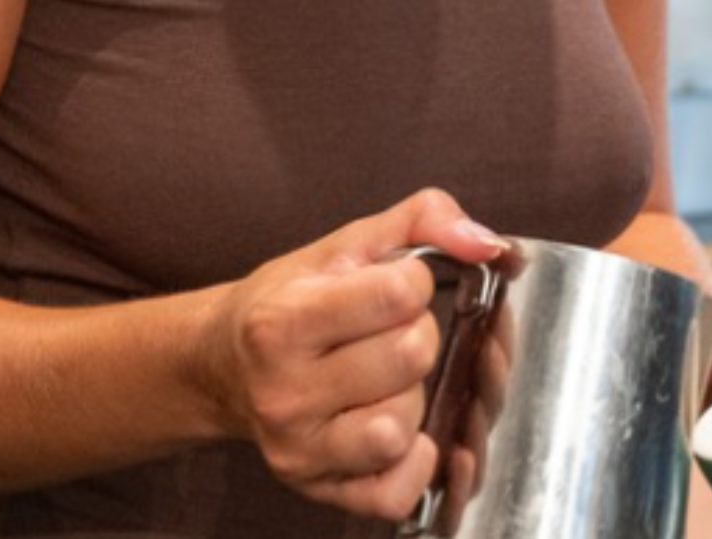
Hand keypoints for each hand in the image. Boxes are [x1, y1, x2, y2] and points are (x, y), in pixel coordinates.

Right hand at [205, 188, 504, 522]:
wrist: (225, 365)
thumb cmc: (287, 301)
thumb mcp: (343, 244)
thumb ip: (422, 219)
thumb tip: (486, 243)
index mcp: (282, 322)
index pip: (397, 294)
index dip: (413, 281)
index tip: (396, 283)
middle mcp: (283, 392)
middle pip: (408, 358)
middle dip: (417, 333)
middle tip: (391, 330)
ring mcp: (299, 449)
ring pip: (402, 426)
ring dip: (411, 395)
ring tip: (385, 377)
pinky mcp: (317, 489)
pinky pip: (394, 492)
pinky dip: (413, 460)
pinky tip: (397, 424)